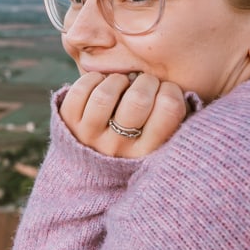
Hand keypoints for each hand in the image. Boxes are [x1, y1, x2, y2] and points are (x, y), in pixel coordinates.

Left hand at [59, 72, 187, 157]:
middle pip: (137, 99)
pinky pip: (80, 91)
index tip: (166, 90)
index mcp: (148, 153)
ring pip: (105, 94)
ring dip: (118, 79)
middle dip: (146, 81)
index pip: (170, 109)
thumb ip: (172, 120)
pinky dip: (93, 79)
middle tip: (145, 82)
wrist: (88, 171)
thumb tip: (180, 89)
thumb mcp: (159, 142)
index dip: (171, 90)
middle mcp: (118, 148)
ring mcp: (90, 136)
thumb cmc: (134, 143)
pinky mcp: (68, 123)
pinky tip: (101, 83)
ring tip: (122, 83)